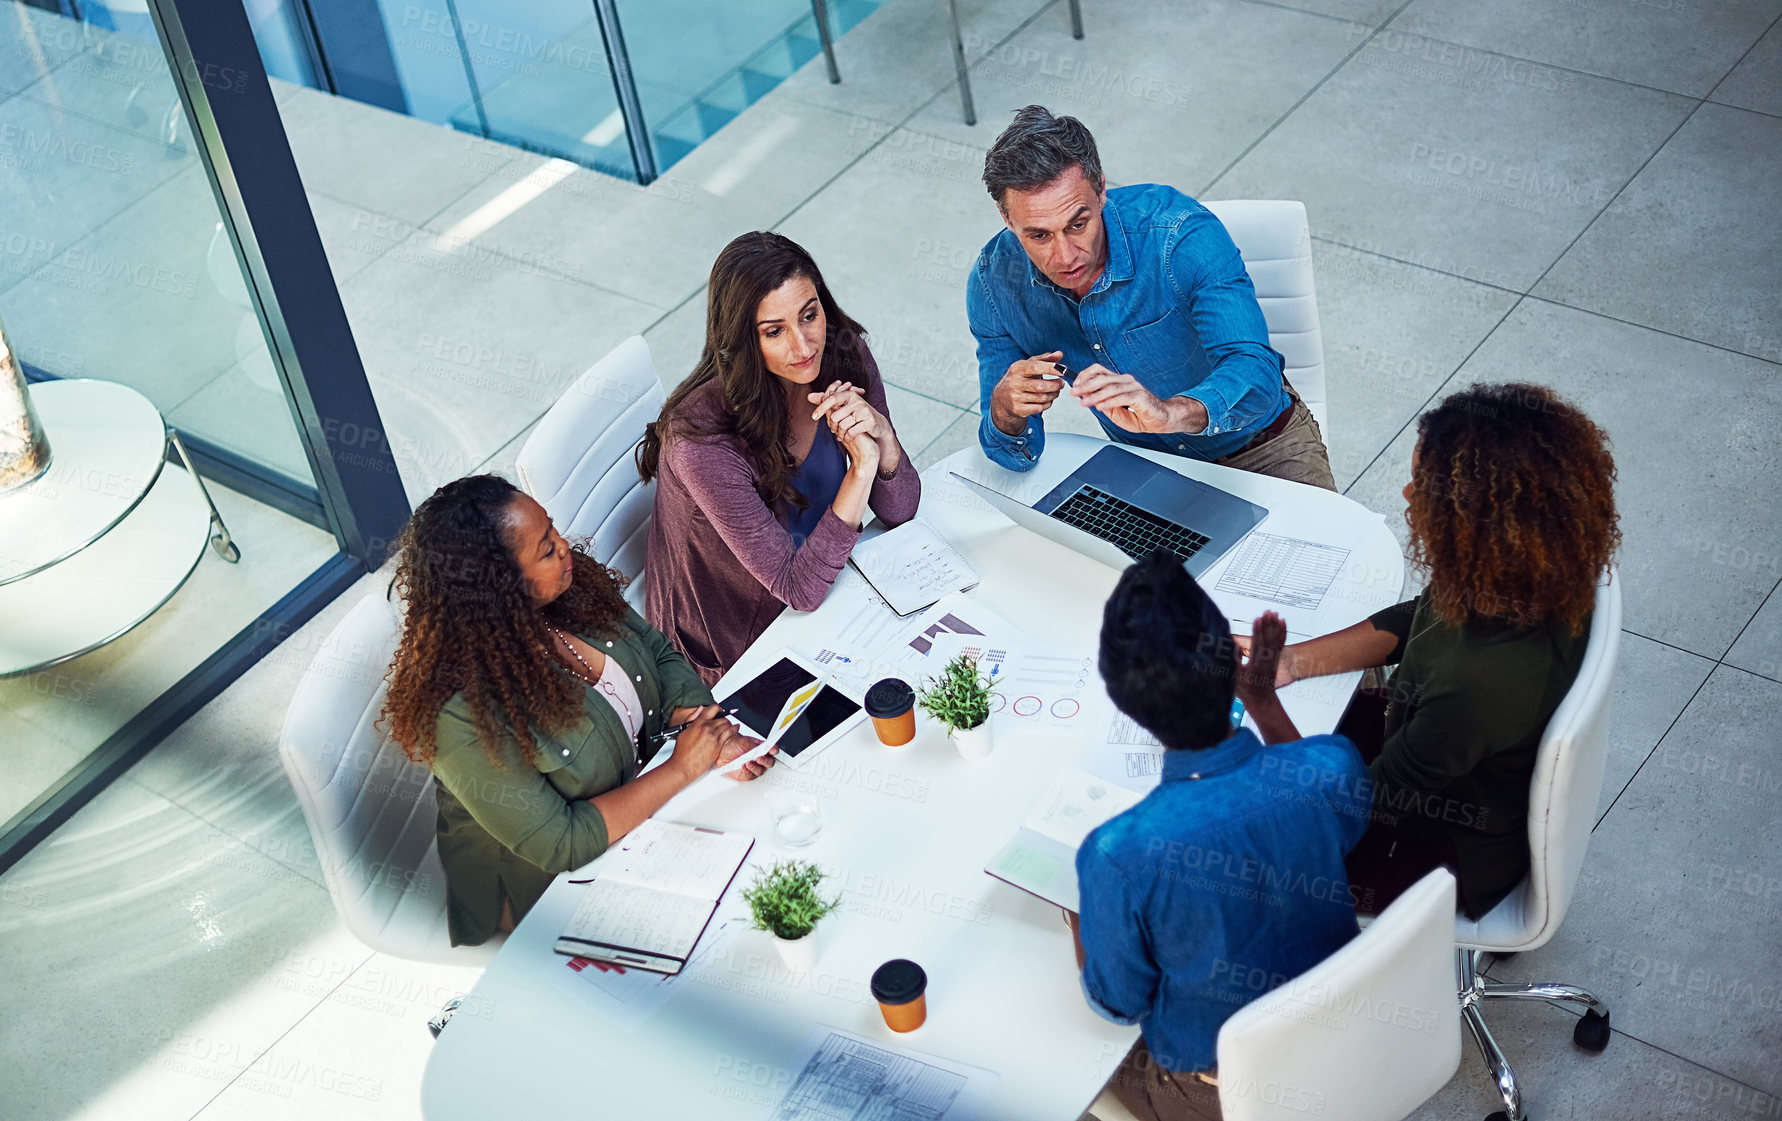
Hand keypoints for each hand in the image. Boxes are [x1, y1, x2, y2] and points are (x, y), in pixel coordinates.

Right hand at [669, 705, 734, 778]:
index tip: (719, 710)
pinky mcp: (718, 744)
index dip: (718, 708)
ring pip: (727, 724)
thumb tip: (700, 709)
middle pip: (722, 717)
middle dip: (723, 718)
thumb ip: (693, 718)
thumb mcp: (684, 730)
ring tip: (729, 725)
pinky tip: (736, 728)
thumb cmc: (682, 751)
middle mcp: (707, 728)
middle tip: (723, 721)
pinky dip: (734, 729)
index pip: (712, 708)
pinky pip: (730, 733)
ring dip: (729, 724)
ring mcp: (714, 736)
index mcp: (698, 723)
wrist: (684, 765)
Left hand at [717, 735, 774, 780]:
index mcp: (762, 748)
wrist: (722, 751)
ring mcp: (754, 767)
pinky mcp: (747, 774)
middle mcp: (760, 758)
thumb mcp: (743, 741)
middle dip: (765, 761)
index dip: (774, 750)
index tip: (772, 750)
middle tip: (760, 758)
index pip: (772, 750)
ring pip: (760, 770)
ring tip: (748, 763)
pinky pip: (750, 775)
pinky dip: (748, 771)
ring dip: (755, 767)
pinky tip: (744, 767)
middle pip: (769, 762)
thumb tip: (759, 749)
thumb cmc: (734, 744)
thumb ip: (752, 745)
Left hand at [811, 381, 898, 472]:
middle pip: (835, 416)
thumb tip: (809, 396)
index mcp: (850, 395)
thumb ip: (826, 401)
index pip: (832, 399)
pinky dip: (847, 437)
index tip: (813, 417)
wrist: (877, 424)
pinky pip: (852, 432)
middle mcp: (858, 401)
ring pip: (843, 425)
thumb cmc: (857, 415)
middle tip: (833, 431)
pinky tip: (847, 439)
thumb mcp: (843, 406)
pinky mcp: (870, 422)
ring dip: (840, 433)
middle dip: (832, 426)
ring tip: (840, 436)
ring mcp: (865, 411)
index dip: (821, 408)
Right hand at [990, 351, 1066, 434]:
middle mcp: (1014, 383)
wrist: (1002, 398)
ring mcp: (1015, 397)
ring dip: (1053, 394)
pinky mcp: (1018, 409)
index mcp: (1017, 368)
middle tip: (1062, 383)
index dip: (1051, 369)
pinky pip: (1039, 408)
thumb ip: (1045, 359)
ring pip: (1042, 398)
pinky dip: (1048, 404)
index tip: (1063, 370)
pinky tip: (1048, 399)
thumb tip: (1059, 354)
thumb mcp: (1029, 365)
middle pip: (1040, 386)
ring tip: (1056, 391)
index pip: (1035, 367)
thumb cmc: (1020, 378)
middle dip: (1055, 385)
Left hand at [1070, 365, 1205, 434]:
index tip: (1075, 385)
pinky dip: (1110, 402)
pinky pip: (1123, 397)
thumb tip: (1085, 398)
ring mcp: (1134, 387)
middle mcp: (1126, 381)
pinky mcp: (1140, 396)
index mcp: (1119, 381)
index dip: (1085, 376)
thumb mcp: (1114, 411)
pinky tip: (1101, 407)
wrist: (1160, 419)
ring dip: (1095, 395)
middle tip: (1075, 392)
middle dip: (1086, 385)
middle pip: (1103, 378)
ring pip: (1111, 387)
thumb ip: (1102, 403)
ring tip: (1085, 402)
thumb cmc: (1140, 414)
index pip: (1099, 371)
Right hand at [1234, 612, 1288, 707]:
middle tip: (1267, 611)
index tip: (1258, 620)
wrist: (1261, 700)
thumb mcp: (1235, 678)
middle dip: (1267, 624)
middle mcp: (1266, 661)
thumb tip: (1232, 647)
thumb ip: (1234, 662)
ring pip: (1275, 639)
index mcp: (1255, 665)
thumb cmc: (1246, 690)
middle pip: (1268, 639)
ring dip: (1274, 625)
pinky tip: (1282, 622)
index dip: (1258, 632)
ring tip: (1274, 613)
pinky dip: (1282, 632)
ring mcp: (1272, 659)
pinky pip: (1280, 642)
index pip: (1257, 645)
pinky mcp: (1275, 658)